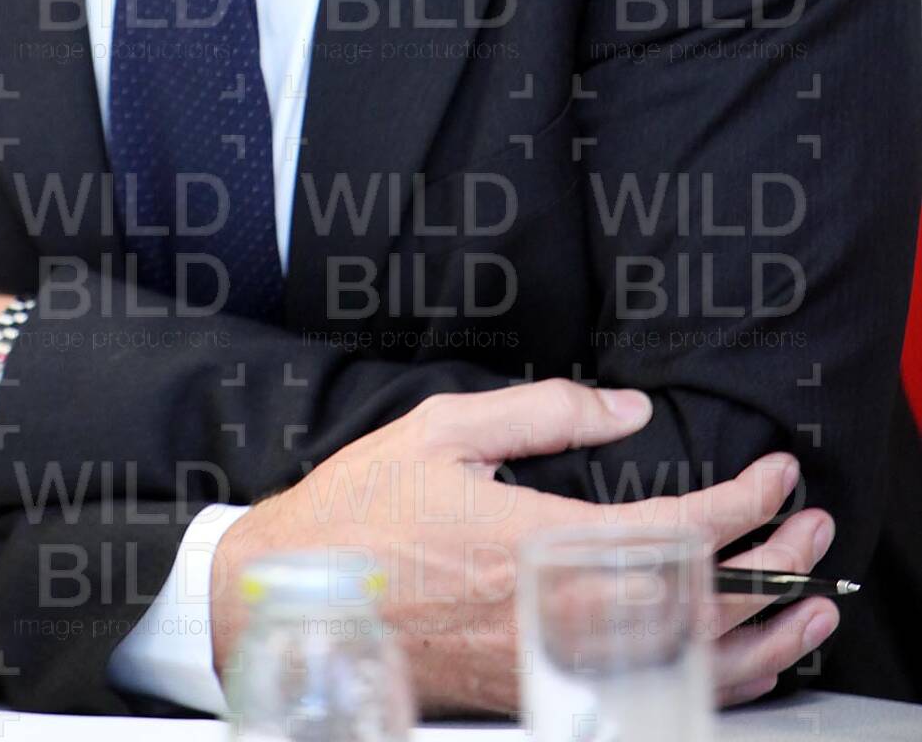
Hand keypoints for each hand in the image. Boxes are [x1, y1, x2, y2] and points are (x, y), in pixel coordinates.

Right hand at [208, 380, 836, 717]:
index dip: (745, 505)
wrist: (294, 601)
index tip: (773, 475)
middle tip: (810, 532)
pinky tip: (738, 661)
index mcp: (537, 543)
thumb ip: (544, 411)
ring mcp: (553, 663)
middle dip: (774, 569)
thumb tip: (627, 408)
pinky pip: (651, 696)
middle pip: (703, 609)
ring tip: (808, 605)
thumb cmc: (361, 512)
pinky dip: (714, 683)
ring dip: (765, 639)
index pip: (678, 534)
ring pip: (689, 671)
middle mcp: (557, 615)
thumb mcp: (442, 427)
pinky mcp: (541, 691)